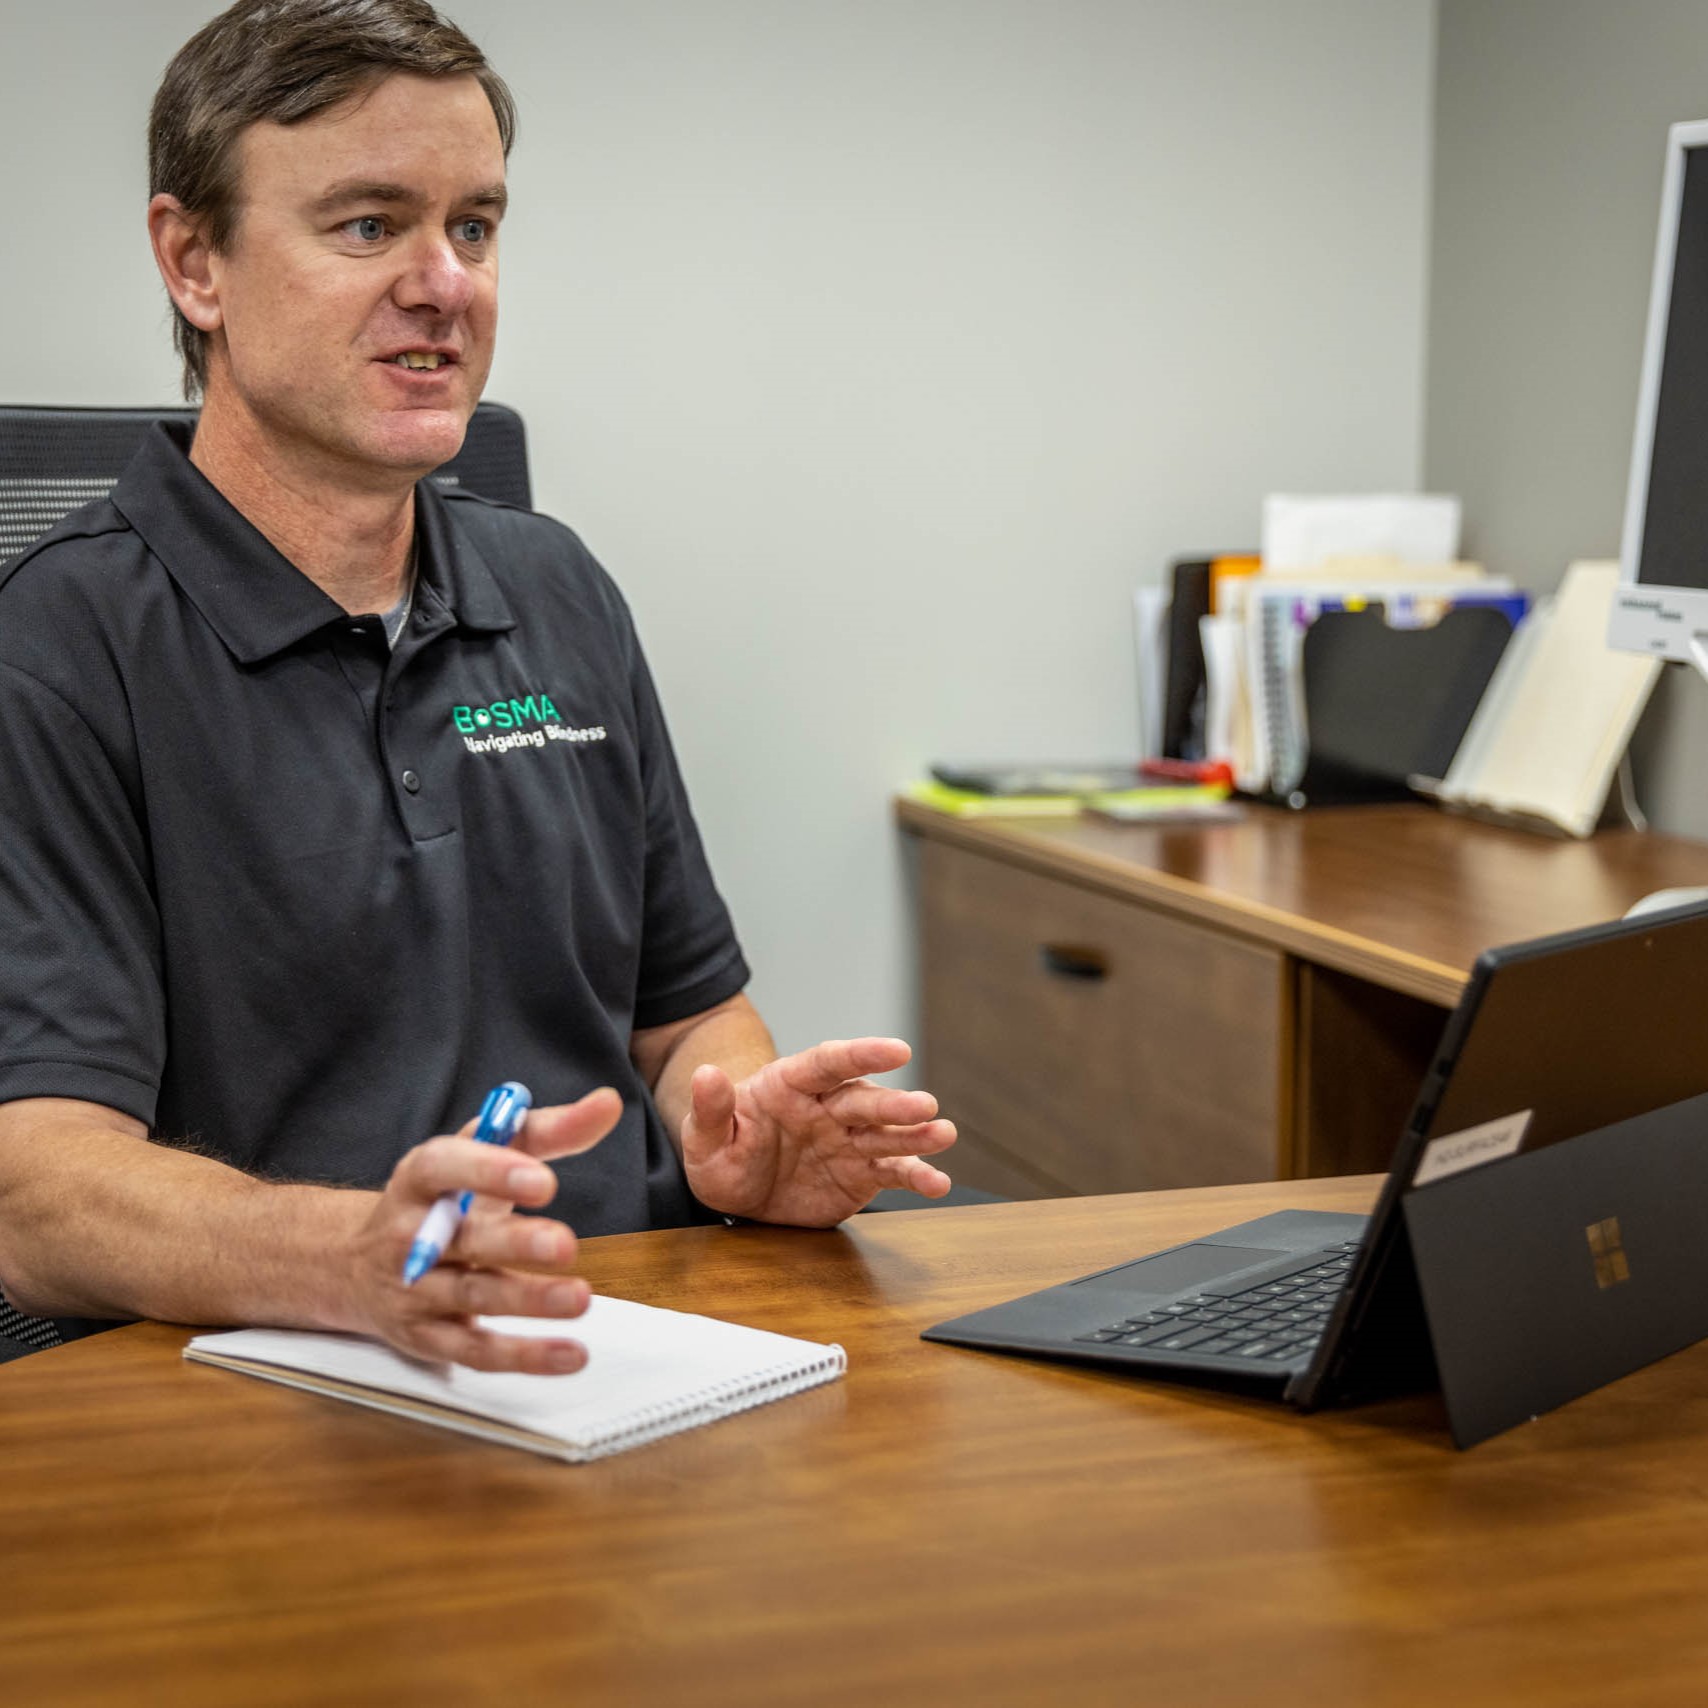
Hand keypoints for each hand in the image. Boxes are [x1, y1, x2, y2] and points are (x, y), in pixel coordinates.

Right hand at [345, 1087, 620, 1371]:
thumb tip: (609, 1104)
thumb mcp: (482, 1153)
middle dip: (513, 1242)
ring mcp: (415, 1290)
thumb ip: (547, 1129)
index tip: (543, 1180)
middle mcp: (409, 1234)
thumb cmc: (442, 1199)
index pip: (445, 1168)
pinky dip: (524, 1356)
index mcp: (420, 1178)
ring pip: (471, 1296)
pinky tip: (571, 1354)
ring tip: (580, 1297)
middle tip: (565, 1243)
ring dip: (527, 1301)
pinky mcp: (429, 1338)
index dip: (490, 1172)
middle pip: (461, 1239)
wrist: (356, 1266)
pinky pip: (477, 1351)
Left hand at [680, 1038, 955, 1226]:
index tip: (898, 1050)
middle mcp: (828, 1107)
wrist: (739, 1192)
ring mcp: (849, 1140)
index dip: (863, 1054)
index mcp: (792, 1085)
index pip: (829, 1063)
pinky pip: (893, 1172)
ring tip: (943, 1135)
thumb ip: (710, 1109)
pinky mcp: (862, 1174)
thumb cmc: (722, 1153)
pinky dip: (917, 1176)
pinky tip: (937, 1182)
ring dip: (916, 1134)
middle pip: (865, 1100)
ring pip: (887, 1134)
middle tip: (925, 1107)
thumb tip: (705, 1075)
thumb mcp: (704, 1137)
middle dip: (894, 1104)